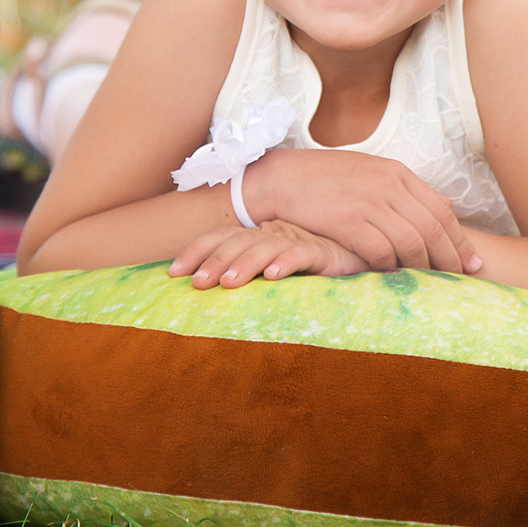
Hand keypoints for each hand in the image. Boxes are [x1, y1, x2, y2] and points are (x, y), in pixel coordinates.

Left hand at [171, 220, 366, 287]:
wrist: (355, 254)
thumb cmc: (306, 266)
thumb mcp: (268, 269)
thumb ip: (242, 275)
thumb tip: (200, 293)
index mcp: (256, 235)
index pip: (220, 237)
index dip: (195, 251)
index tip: (172, 272)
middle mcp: (273, 233)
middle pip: (238, 240)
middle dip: (214, 260)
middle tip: (197, 284)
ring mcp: (298, 240)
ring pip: (266, 246)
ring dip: (245, 263)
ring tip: (229, 283)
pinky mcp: (324, 251)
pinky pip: (304, 254)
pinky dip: (287, 262)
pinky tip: (274, 275)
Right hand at [239, 149, 480, 274]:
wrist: (281, 178)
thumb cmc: (325, 179)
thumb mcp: (370, 173)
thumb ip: (403, 191)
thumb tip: (442, 208)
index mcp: (397, 173)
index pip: (441, 209)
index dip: (459, 239)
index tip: (470, 262)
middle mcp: (388, 185)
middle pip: (433, 228)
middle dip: (450, 258)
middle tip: (458, 281)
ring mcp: (368, 202)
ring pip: (412, 242)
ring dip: (424, 268)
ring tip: (430, 286)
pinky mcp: (348, 221)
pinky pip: (381, 251)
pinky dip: (391, 268)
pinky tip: (394, 280)